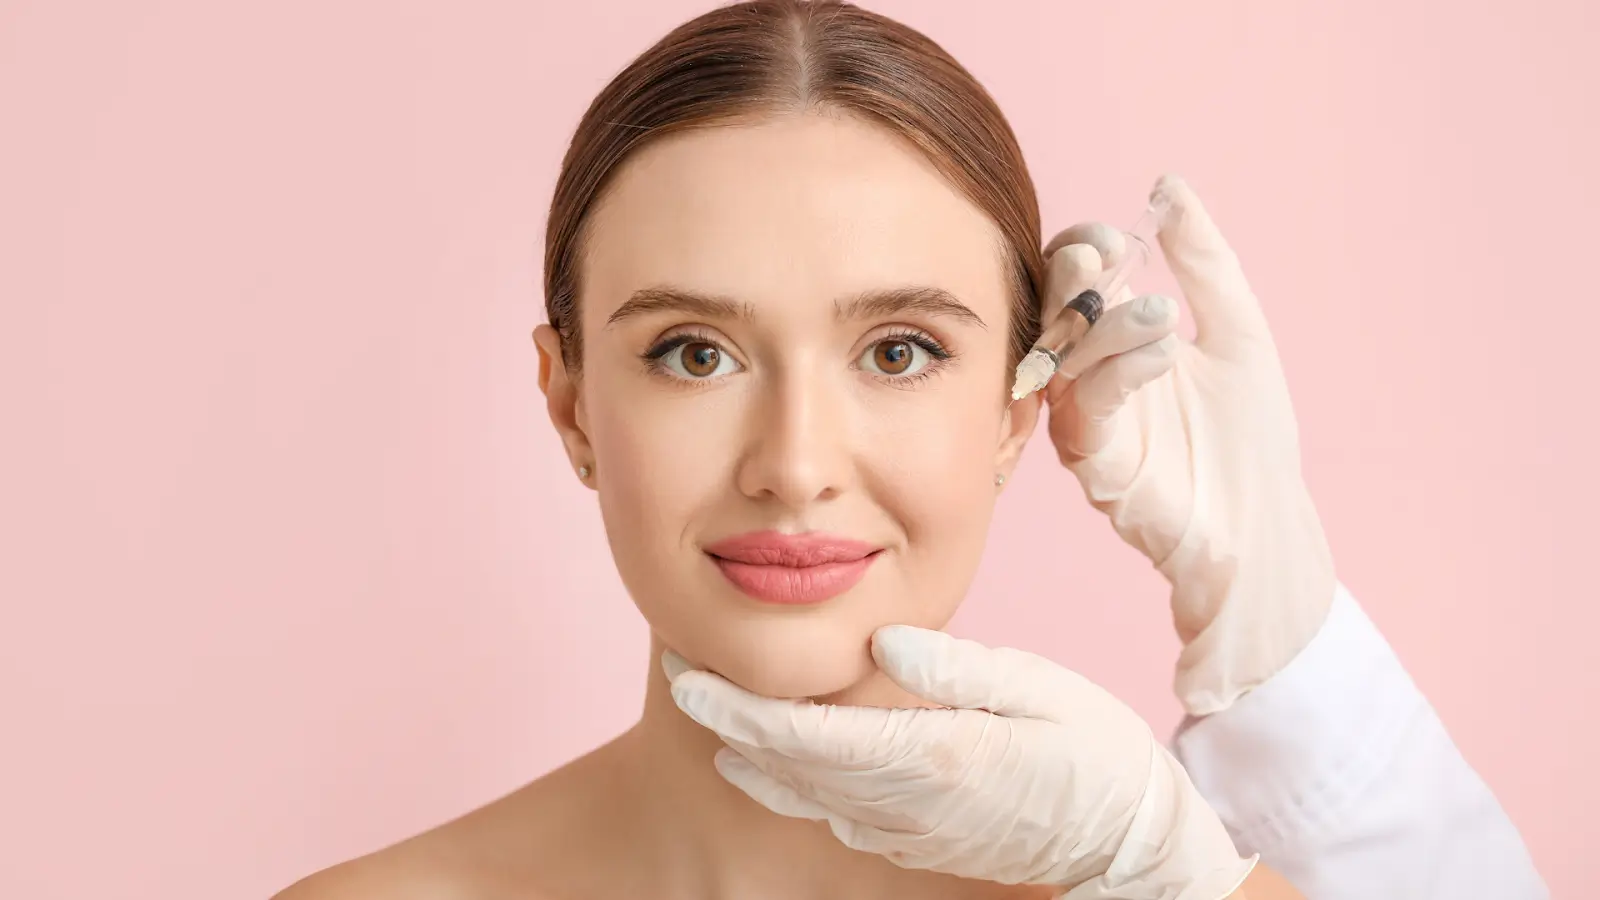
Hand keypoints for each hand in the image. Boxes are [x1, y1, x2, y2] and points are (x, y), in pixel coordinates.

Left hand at [663, 630, 1254, 897]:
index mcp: (932, 758)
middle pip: (790, 766)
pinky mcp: (917, 843)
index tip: (691, 679)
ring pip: (805, 795)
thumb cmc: (1098, 759)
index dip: (741, 708)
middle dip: (729, 722)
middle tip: (682, 676)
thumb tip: (884, 640)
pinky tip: (776, 756)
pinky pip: (835, 813)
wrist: (1131, 851)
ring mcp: (908, 831)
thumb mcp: (1044, 692)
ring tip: (713, 711)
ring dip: (753, 753)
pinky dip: (794, 781)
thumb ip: (960, 669)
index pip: (809, 736)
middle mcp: (905, 804)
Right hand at [1039, 176, 1334, 714]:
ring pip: (1065, 353)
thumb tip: (1167, 186)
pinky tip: (1163, 355)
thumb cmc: (1251, 437)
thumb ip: (1203, 260)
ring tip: (1165, 319)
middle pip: (1053, 308)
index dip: (1085, 249)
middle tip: (1108, 259)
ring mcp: (1083, 415)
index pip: (1076, 276)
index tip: (1117, 236)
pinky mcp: (1090, 459)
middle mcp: (1089, 371)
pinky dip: (1120, 371)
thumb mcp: (1237, 329)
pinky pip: (1086, 404)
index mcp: (1116, 336)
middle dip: (1075, 277)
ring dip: (1109, 323)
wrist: (1264, 523)